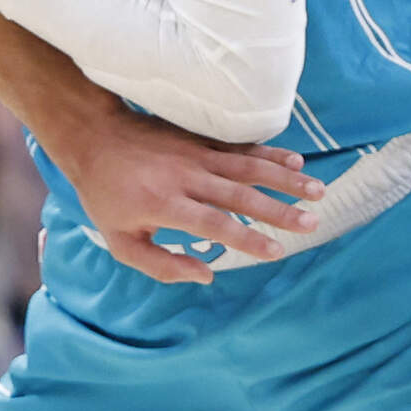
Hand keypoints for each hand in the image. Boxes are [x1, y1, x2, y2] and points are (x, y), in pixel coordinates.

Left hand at [38, 89, 323, 286]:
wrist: (93, 135)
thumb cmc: (105, 196)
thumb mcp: (119, 242)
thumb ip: (160, 265)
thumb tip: (206, 274)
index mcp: (163, 204)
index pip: (214, 224)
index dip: (246, 238)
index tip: (275, 252)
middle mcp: (184, 176)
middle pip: (240, 194)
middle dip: (280, 210)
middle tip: (312, 223)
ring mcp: (195, 153)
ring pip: (248, 166)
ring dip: (286, 178)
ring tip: (317, 191)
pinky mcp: (200, 138)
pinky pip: (241, 146)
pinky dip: (270, 152)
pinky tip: (296, 160)